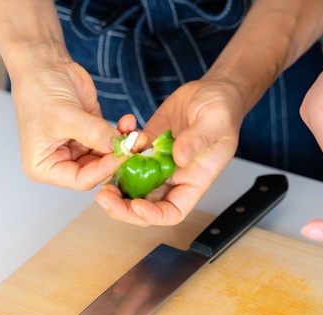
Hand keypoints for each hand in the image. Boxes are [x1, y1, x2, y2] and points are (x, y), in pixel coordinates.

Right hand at [11, 53, 123, 189]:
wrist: (43, 63)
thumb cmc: (39, 91)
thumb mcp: (65, 116)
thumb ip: (94, 134)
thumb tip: (120, 148)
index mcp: (44, 167)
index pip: (81, 180)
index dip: (104, 170)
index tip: (124, 156)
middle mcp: (61, 161)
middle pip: (97, 170)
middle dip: (117, 157)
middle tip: (137, 145)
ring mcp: (78, 148)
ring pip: (107, 156)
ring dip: (123, 144)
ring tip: (136, 132)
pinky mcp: (92, 134)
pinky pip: (110, 140)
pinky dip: (122, 133)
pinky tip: (129, 122)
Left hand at [95, 79, 244, 225]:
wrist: (212, 91)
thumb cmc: (223, 110)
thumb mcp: (214, 123)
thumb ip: (197, 141)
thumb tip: (178, 157)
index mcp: (194, 181)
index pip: (172, 212)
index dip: (153, 215)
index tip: (136, 206)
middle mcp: (174, 178)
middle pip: (145, 205)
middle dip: (123, 206)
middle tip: (105, 196)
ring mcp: (157, 163)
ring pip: (131, 185)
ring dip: (114, 184)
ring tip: (100, 171)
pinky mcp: (147, 147)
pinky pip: (127, 157)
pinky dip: (117, 151)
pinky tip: (117, 133)